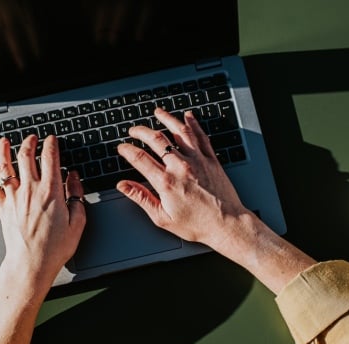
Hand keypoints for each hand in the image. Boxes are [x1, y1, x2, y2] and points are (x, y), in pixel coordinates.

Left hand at [0, 134, 85, 343]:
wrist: (31, 264)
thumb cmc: (55, 248)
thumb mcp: (78, 222)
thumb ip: (76, 195)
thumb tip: (74, 178)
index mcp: (51, 191)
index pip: (50, 158)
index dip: (51, 145)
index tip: (52, 140)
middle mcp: (30, 190)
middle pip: (26, 157)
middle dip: (29, 143)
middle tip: (32, 137)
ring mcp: (14, 198)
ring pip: (5, 167)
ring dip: (4, 151)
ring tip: (5, 142)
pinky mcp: (3, 209)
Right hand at [116, 108, 250, 251]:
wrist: (226, 224)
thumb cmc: (197, 224)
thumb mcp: (163, 218)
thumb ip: (142, 198)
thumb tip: (124, 186)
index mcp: (166, 182)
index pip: (140, 158)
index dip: (127, 150)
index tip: (122, 147)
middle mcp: (181, 167)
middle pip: (157, 140)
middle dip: (141, 131)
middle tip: (134, 130)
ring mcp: (198, 161)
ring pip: (179, 132)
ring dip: (167, 119)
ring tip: (158, 113)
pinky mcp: (211, 160)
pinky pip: (201, 136)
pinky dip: (193, 124)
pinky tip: (188, 117)